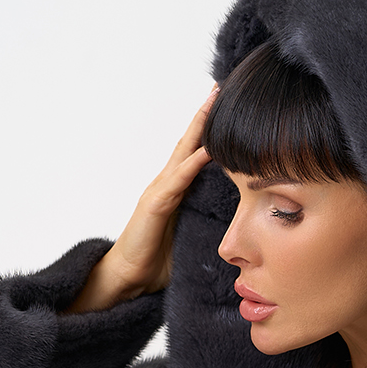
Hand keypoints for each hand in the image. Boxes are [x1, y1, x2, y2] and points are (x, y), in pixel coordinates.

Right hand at [62, 86, 218, 313]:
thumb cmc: (158, 261)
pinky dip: (194, 163)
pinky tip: (210, 149)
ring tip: (214, 104)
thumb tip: (237, 224)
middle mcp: (166, 184)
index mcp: (176, 191)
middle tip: (220, 89)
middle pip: (188, 143)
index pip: (195, 155)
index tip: (227, 111)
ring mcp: (159, 191)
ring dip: (200, 128)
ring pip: (183, 153)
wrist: (129, 278)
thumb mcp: (191, 237)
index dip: (210, 133)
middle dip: (204, 116)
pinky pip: (178, 180)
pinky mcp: (155, 204)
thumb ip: (207, 223)